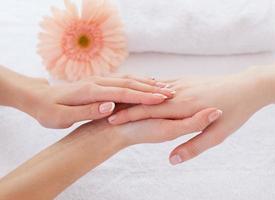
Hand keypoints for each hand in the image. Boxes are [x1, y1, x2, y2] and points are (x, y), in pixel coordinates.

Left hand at [14, 75, 175, 128]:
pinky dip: (137, 81)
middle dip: (151, 88)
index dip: (143, 96)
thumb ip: (88, 111)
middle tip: (171, 92)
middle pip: (129, 83)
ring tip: (164, 87)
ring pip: (128, 79)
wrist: (38, 98)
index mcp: (91, 91)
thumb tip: (110, 106)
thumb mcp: (64, 117)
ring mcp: (99, 80)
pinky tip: (146, 84)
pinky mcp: (99, 82)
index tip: (162, 99)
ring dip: (147, 83)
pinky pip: (122, 80)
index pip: (123, 92)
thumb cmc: (49, 111)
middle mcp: (97, 82)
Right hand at [108, 70, 269, 163]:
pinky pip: (162, 82)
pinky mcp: (186, 79)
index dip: (128, 117)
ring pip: (152, 89)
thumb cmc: (235, 111)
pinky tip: (141, 89)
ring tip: (116, 101)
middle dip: (125, 106)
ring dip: (135, 94)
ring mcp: (182, 84)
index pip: (148, 111)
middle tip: (105, 114)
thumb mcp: (218, 135)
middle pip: (146, 99)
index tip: (111, 123)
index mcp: (183, 106)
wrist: (248, 86)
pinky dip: (149, 86)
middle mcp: (179, 93)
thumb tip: (173, 160)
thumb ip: (194, 146)